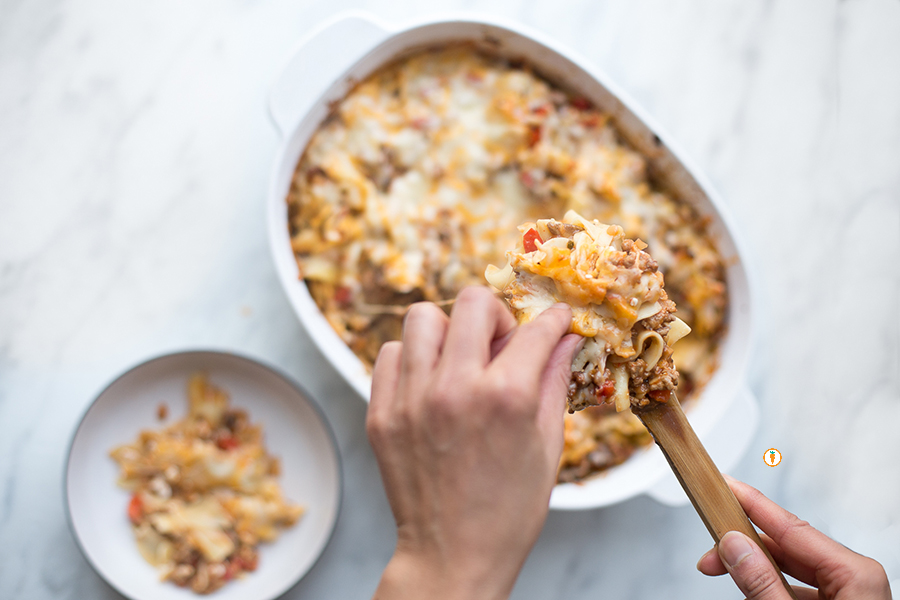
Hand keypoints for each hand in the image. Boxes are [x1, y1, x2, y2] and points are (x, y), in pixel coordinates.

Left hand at [367, 286, 581, 599]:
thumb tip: (567, 339)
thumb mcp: (547, 446)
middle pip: (473, 303)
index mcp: (506, 397)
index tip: (555, 320)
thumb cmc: (508, 510)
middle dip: (498, 316)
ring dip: (449, 331)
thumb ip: (554, 382)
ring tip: (460, 361)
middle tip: (502, 344)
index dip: (554, 320)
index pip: (535, 330)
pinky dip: (413, 358)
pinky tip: (430, 383)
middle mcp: (455, 388)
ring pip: (423, 317)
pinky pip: (391, 354)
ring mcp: (412, 399)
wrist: (452, 555)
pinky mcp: (382, 413)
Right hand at [697, 476, 890, 598]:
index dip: (748, 502)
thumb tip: (734, 546)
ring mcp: (850, 595)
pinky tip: (752, 592)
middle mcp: (856, 579)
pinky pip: (801, 589)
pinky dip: (772, 588)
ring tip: (724, 575)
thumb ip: (762, 583)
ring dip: (755, 571)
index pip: (789, 525)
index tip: (721, 483)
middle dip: (742, 548)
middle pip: (787, 547)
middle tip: (708, 556)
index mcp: (855, 574)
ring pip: (791, 569)